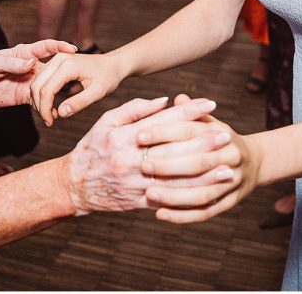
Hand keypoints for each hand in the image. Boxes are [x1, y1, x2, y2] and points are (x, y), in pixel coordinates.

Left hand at [0, 39, 76, 107]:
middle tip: (74, 83)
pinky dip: (48, 109)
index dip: (59, 46)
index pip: (45, 47)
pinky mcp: (25, 97)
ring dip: (56, 96)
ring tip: (63, 104)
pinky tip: (54, 115)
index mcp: (24, 53)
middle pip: (52, 70)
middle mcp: (31, 67)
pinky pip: (40, 103)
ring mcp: (30, 82)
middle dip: (63, 76)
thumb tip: (31, 63)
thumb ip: (12, 63)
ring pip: (49, 88)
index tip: (73, 48)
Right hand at [29, 51, 125, 124]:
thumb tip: (61, 113)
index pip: (46, 90)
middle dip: (40, 106)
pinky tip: (52, 106)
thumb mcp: (98, 92)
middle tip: (49, 121)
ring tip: (52, 115)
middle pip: (37, 85)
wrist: (113, 64)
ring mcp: (56, 58)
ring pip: (37, 82)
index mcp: (68, 66)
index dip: (45, 109)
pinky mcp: (56, 62)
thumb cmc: (108, 77)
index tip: (50, 123)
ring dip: (39, 101)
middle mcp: (58, 59)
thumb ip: (80, 102)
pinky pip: (42, 79)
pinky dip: (42, 94)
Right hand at [66, 96, 234, 214]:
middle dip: (202, 142)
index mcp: (123, 136)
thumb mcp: (106, 122)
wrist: (73, 186)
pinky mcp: (138, 202)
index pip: (163, 121)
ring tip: (227, 168)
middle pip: (173, 150)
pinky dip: (190, 197)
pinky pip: (168, 200)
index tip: (210, 102)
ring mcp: (134, 183)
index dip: (188, 111)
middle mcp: (129, 160)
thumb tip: (165, 100)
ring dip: (203, 175)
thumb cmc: (93, 148)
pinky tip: (208, 192)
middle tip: (227, 135)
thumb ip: (134, 109)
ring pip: (174, 179)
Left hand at [138, 93, 258, 222]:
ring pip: (202, 192)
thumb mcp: (209, 122)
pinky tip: (160, 214)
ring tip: (149, 193)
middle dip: (169, 165)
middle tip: (142, 165)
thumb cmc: (219, 139)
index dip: (165, 132)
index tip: (139, 135)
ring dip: (174, 195)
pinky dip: (182, 216)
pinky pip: (205, 212)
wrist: (254, 163)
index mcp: (222, 133)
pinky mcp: (229, 203)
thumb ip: (190, 114)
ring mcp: (231, 182)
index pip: (191, 131)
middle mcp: (230, 157)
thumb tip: (177, 99)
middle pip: (198, 162)